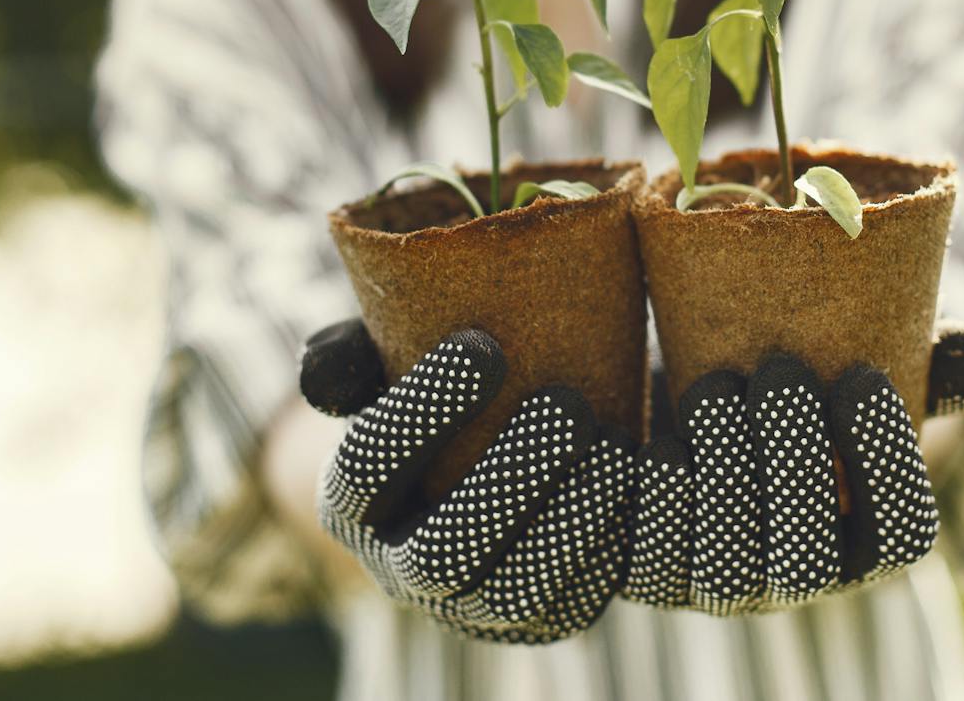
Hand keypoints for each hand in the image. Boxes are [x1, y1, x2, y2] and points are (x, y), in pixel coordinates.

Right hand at [300, 320, 633, 642]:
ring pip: (516, 592)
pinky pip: (577, 605)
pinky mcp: (542, 619)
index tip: (484, 345)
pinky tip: (641, 487)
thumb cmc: (441, 389)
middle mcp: (403, 571)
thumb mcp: (386, 360)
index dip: (420, 413)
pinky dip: (611, 551)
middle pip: (443, 552)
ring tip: (616, 444)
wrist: (499, 446)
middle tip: (567, 403)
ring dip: (571, 521)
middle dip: (509, 480)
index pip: (366, 469)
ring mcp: (473, 607)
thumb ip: (351, 357)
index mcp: (352, 504)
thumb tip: (323, 373)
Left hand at [625, 324, 963, 614]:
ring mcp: (723, 585)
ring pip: (729, 568)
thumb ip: (924, 359)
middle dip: (797, 465)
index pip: (903, 536)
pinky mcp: (653, 574)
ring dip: (725, 478)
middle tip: (779, 370)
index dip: (888, 465)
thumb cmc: (802, 372)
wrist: (701, 388)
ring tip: (716, 386)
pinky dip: (653, 507)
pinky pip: (649, 566)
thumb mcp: (862, 358)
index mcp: (866, 540)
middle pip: (809, 561)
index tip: (863, 376)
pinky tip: (657, 439)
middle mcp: (798, 580)